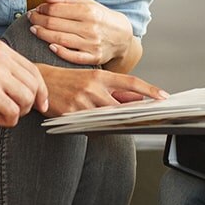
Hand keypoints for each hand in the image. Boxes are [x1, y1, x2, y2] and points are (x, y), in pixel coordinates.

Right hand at [0, 40, 48, 126]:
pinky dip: (7, 120)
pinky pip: (14, 112)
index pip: (33, 70)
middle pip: (34, 85)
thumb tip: (40, 92)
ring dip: (16, 113)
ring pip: (27, 99)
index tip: (41, 105)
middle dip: (28, 104)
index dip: (41, 91)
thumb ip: (10, 75)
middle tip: (10, 111)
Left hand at [29, 0, 135, 66]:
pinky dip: (59, 51)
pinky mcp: (94, 58)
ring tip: (34, 29)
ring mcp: (92, 44)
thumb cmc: (100, 17)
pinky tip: (49, 46)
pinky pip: (73, 56)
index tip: (37, 8)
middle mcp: (91, 27)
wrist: (122, 36)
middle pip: (56, 24)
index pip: (57, 9)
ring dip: (43, 34)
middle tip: (31, 18)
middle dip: (39, 20)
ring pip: (61, 39)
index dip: (43, 8)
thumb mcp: (87, 3)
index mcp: (89, 11)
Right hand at [36, 64, 168, 116]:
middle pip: (121, 106)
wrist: (40, 81)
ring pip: (106, 118)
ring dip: (113, 124)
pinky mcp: (71, 114)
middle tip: (145, 120)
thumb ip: (116, 90)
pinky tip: (96, 127)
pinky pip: (90, 127)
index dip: (149, 89)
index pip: (130, 82)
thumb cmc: (69, 80)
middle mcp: (93, 87)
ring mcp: (82, 101)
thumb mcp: (93, 79)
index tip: (163, 96)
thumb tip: (138, 99)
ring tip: (117, 124)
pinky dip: (96, 129)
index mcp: (100, 76)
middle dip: (132, 115)